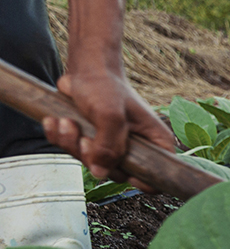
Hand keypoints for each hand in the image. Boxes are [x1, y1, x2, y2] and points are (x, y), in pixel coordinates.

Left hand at [41, 69, 174, 192]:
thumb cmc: (105, 85)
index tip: (116, 166)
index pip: (154, 177)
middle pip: (116, 173)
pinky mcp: (92, 141)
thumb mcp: (110, 115)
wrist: (86, 68)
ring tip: (65, 122)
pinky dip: (60, 139)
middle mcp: (136, 148)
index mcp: (155, 143)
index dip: (138, 181)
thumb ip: (109, 146)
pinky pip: (74, 152)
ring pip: (92, 163)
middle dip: (92, 157)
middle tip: (82, 137)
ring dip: (71, 144)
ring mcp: (113, 146)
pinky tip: (56, 121)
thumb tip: (101, 172)